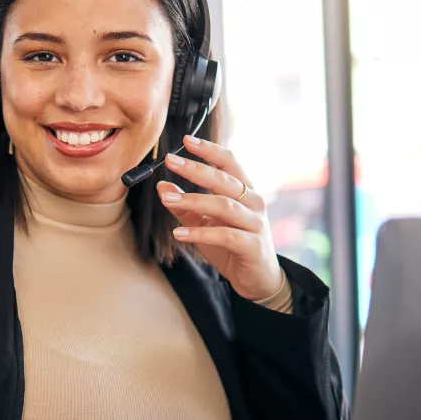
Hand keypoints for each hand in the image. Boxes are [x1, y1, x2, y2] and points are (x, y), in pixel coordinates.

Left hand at [158, 136, 282, 300]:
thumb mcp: (205, 224)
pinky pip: (224, 235)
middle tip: (170, 160)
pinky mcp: (252, 245)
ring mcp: (255, 223)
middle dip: (195, 169)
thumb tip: (162, 186)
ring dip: (193, 200)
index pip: (229, 162)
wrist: (258, 279)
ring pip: (223, 205)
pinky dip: (200, 233)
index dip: (209, 150)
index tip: (186, 140)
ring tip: (167, 199)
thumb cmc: (232, 247)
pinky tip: (179, 233)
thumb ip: (186, 206)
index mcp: (245, 191)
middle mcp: (254, 202)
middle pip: (224, 179)